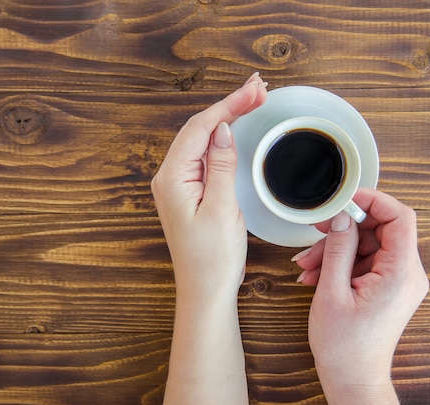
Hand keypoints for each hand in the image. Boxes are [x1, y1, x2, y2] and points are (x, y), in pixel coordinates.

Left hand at [152, 73, 266, 304]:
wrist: (205, 290)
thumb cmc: (212, 258)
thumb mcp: (221, 209)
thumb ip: (221, 166)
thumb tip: (222, 130)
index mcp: (172, 178)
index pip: (200, 128)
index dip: (228, 105)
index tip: (254, 90)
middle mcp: (170, 177)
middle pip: (200, 129)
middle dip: (229, 105)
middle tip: (259, 88)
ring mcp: (178, 184)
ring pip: (202, 140)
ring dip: (227, 118)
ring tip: (252, 99)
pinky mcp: (190, 192)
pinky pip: (205, 156)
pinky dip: (223, 139)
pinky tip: (236, 128)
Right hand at [293, 188, 428, 404]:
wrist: (352, 377)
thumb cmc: (344, 345)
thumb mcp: (332, 291)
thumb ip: (338, 248)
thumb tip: (341, 217)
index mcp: (400, 273)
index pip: (400, 217)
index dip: (373, 200)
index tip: (345, 198)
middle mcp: (407, 274)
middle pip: (379, 230)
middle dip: (342, 230)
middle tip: (314, 232)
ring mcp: (398, 281)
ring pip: (367, 245)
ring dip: (334, 250)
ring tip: (307, 265)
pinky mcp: (388, 287)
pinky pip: (365, 262)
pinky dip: (340, 264)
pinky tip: (315, 275)